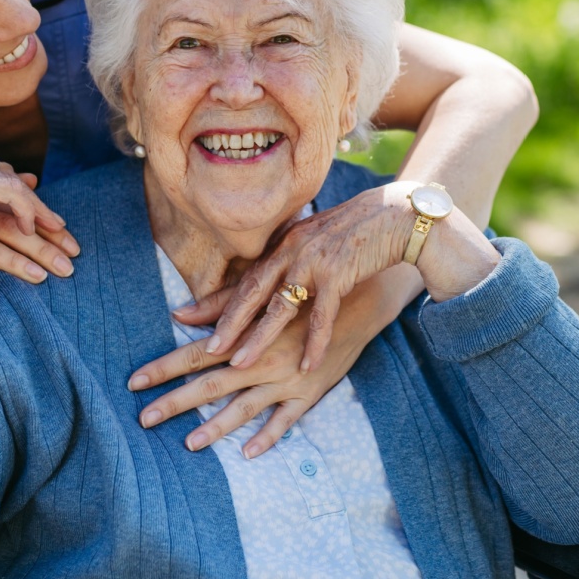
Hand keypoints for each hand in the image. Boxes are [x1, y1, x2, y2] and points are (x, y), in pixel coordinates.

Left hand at [127, 288, 362, 458]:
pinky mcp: (308, 394)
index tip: (134, 381)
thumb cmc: (301, 295)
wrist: (354, 304)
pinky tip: (249, 454)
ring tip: (188, 443)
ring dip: (215, 427)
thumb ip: (218, 304)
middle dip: (175, 402)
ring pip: (243, 408)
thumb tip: (178, 314)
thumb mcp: (261, 294)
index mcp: (244, 336)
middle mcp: (259, 360)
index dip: (163, 368)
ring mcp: (284, 380)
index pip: (194, 354)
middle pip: (209, 385)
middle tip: (144, 418)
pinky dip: (269, 437)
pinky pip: (286, 420)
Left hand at [199, 183, 413, 370]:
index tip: (181, 317)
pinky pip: (323, 315)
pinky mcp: (339, 272)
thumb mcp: (314, 241)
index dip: (214, 300)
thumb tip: (275, 279)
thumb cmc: (355, 230)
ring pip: (280, 306)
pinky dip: (315, 342)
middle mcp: (291, 250)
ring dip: (259, 338)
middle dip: (227, 323)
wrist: (396, 213)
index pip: (243, 278)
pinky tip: (307, 364)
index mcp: (283, 244)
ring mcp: (313, 261)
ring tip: (240, 364)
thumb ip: (289, 259)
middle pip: (251, 292)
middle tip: (205, 350)